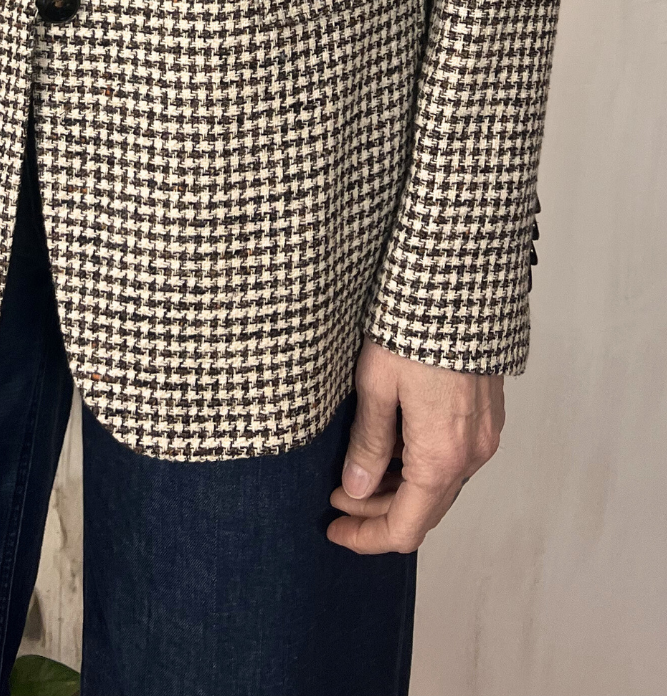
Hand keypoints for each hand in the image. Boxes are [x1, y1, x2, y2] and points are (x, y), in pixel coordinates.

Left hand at [327, 336, 503, 554]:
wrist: (460, 284)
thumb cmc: (413, 329)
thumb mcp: (376, 385)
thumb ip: (368, 444)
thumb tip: (356, 490)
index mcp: (441, 457)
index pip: (405, 528)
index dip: (366, 538)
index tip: (333, 529)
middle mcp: (472, 456)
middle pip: (424, 512)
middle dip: (377, 513)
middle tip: (336, 496)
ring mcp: (485, 437)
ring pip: (440, 486)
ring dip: (400, 489)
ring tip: (358, 469)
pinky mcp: (489, 416)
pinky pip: (453, 459)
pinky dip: (421, 466)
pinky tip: (392, 443)